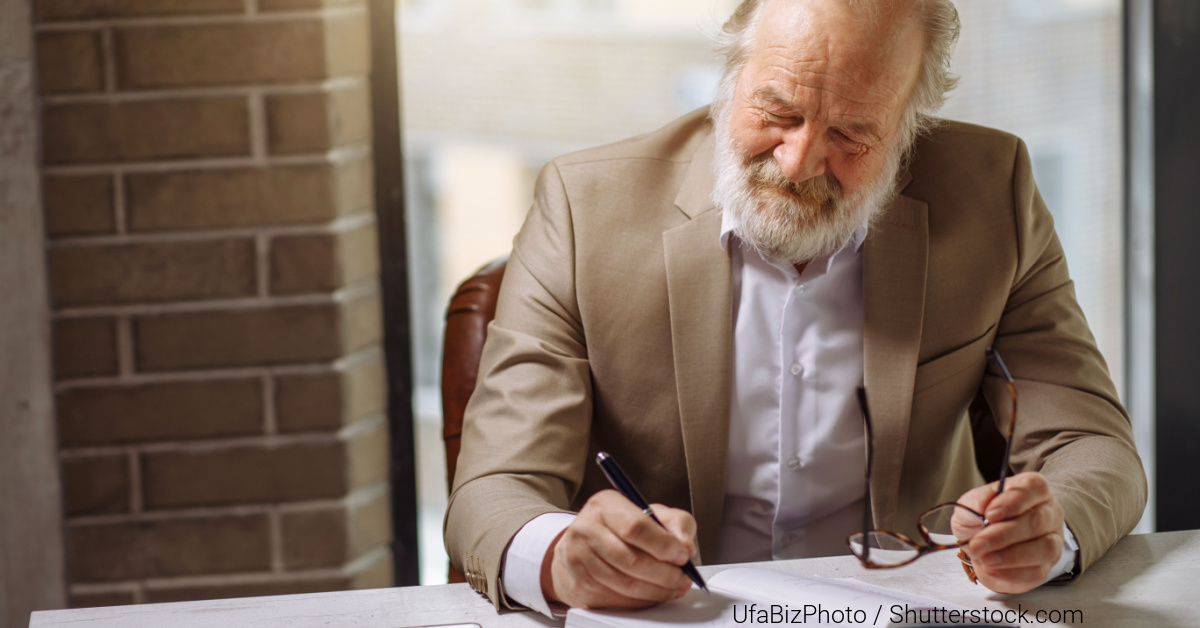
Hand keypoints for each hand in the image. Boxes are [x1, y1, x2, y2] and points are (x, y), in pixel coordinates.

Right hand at [540, 489, 697, 608]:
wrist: (587, 545)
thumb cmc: (623, 528)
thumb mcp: (654, 514)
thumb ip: (676, 523)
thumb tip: (685, 547)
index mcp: (605, 505)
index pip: (635, 527)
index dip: (663, 545)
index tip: (682, 555)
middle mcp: (586, 529)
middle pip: (631, 560)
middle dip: (665, 574)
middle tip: (683, 578)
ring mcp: (578, 558)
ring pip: (626, 584)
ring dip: (657, 591)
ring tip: (673, 587)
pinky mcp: (579, 585)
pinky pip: (617, 600)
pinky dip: (642, 601)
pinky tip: (653, 593)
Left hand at [956, 472, 1065, 592]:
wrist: (983, 546)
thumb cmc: (981, 519)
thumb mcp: (970, 505)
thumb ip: (976, 502)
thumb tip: (984, 507)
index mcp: (1031, 489)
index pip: (1033, 488)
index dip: (1013, 502)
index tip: (990, 515)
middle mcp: (1048, 512)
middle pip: (1036, 521)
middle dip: (1004, 535)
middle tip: (978, 543)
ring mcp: (1052, 540)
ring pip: (1044, 548)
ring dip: (1010, 556)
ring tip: (985, 559)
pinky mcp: (1047, 566)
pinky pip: (1038, 571)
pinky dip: (1012, 572)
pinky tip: (992, 570)